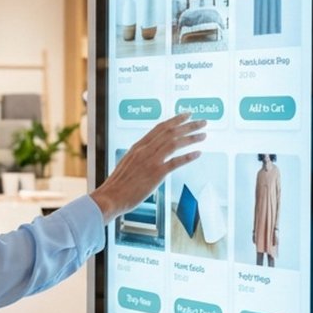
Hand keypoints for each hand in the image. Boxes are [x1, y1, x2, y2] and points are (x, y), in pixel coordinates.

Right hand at [91, 114, 206, 219]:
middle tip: (202, 122)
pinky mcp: (156, 174)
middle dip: (188, 125)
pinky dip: (188, 157)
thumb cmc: (117, 185)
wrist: (110, 197)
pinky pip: (175, 162)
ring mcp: (150, 161)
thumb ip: (139, 157)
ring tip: (203, 135)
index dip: (174, 120)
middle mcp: (144, 150)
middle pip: (170, 132)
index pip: (159, 128)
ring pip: (174, 143)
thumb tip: (149, 155)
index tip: (186, 115)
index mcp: (137, 146)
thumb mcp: (126, 163)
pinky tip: (198, 153)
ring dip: (191, 137)